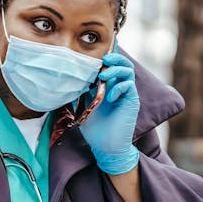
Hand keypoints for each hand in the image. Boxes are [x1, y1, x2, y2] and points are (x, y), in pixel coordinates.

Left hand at [80, 52, 139, 174]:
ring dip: (116, 70)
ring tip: (103, 76)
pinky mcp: (132, 102)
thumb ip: (82, 92)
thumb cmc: (94, 129)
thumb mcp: (83, 106)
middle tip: (104, 58)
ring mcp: (126, 94)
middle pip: (123, 64)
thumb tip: (70, 78)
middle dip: (114, 58)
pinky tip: (109, 97)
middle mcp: (119, 88)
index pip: (111, 66)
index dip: (106, 58)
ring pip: (128, 71)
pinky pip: (129, 86)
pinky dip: (119, 87)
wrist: (105, 146)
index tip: (95, 55)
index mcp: (108, 87)